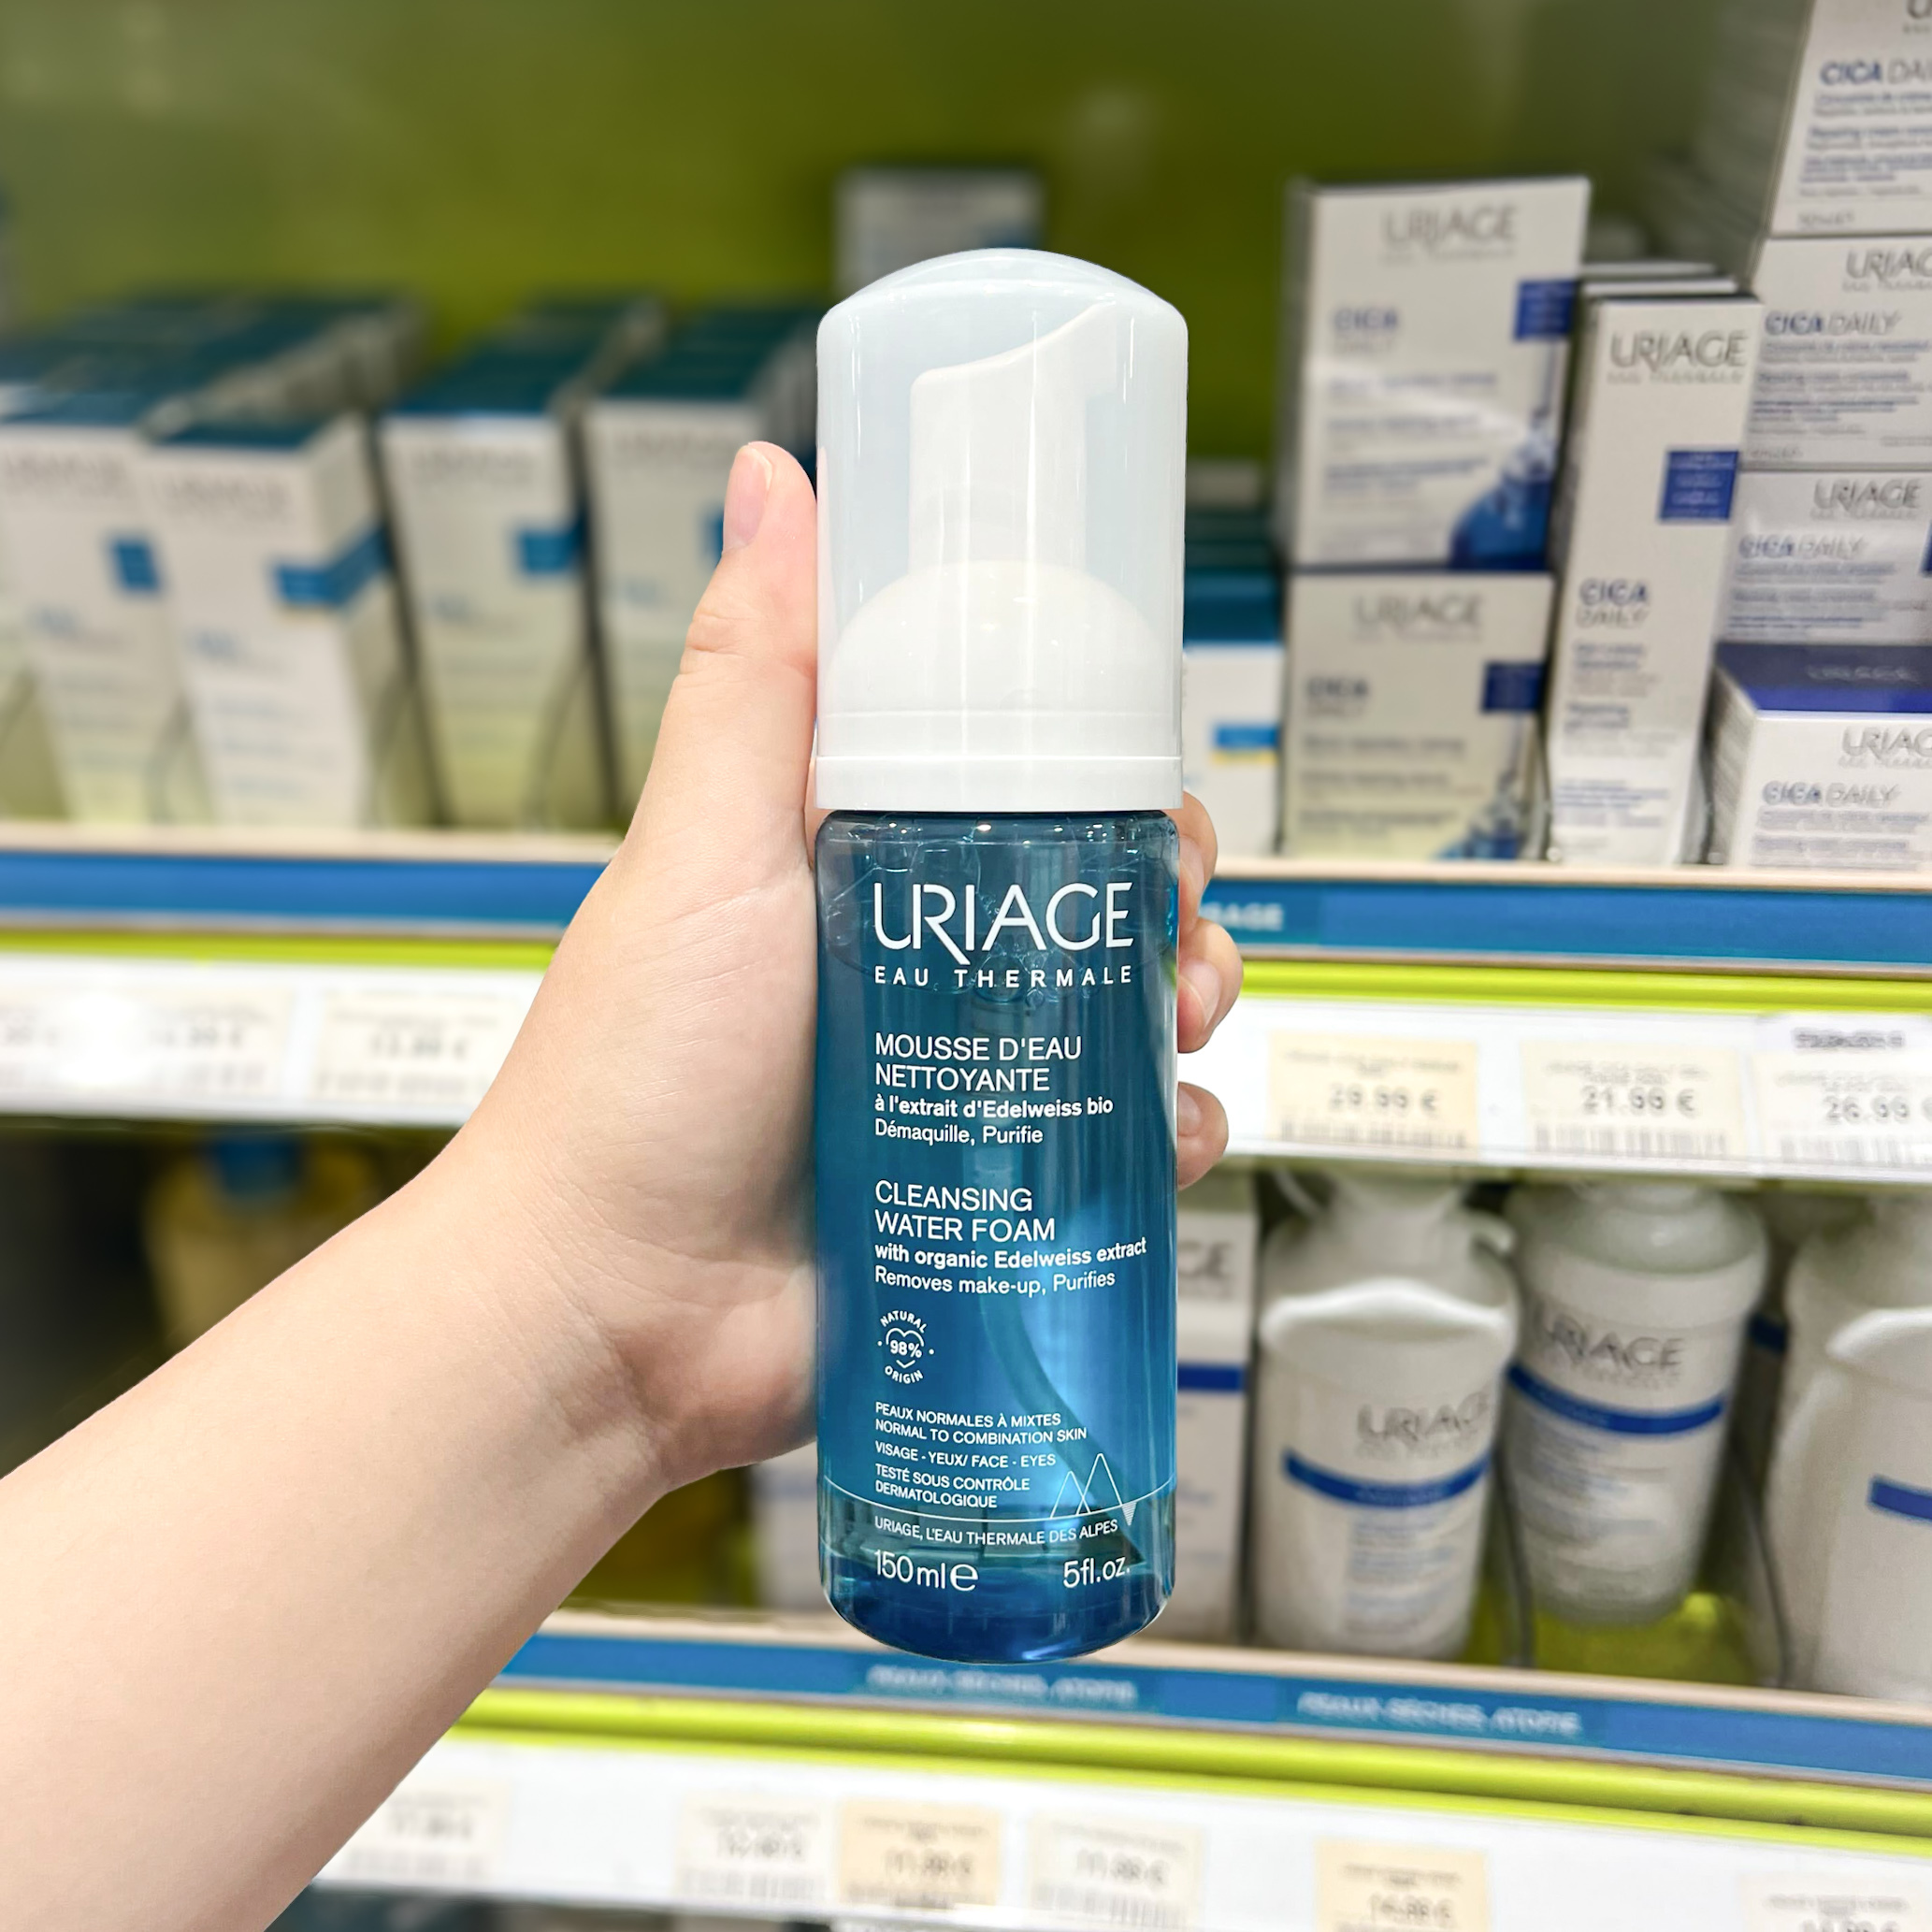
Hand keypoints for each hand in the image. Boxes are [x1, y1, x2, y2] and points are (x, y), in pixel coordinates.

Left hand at [467, 442, 1240, 1495]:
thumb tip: (771, 475)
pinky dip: (1168, 1137)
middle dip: (1164, 890)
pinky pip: (1122, 1151)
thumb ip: (751, 678)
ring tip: (1178, 1018)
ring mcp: (957, 1082)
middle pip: (1093, 894)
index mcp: (854, 867)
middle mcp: (916, 967)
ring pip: (1125, 1015)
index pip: (1010, 777)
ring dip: (1187, 1001)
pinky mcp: (988, 1193)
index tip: (1144, 760)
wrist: (615, 1319)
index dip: (1095, 761)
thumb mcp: (703, 853)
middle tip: (1171, 913)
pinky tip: (1167, 1134)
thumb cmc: (633, 1084)